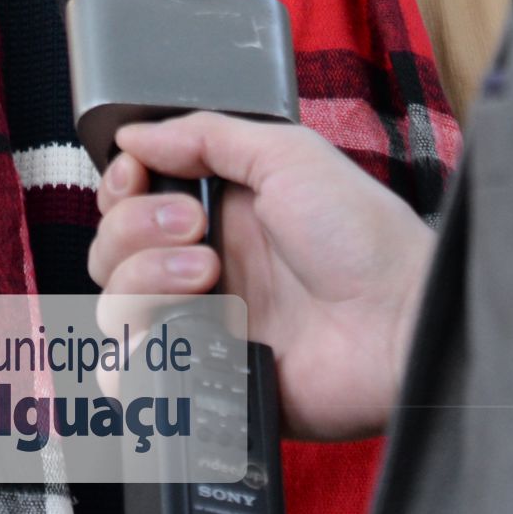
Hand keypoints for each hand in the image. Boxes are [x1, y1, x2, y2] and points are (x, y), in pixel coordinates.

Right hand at [88, 114, 434, 440]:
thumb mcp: (290, 156)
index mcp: (220, 214)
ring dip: (147, 282)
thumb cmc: (364, 238)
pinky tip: (176, 333)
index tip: (137, 177)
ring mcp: (204, 327)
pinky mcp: (209, 381)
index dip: (120, 189)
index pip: (129, 202)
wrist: (401, 323)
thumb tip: (135, 132)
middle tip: (197, 229)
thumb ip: (207, 136)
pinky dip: (133, 359)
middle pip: (110, 252)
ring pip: (115, 309)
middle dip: (136, 231)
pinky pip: (137, 378)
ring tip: (211, 279)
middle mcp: (202, 269)